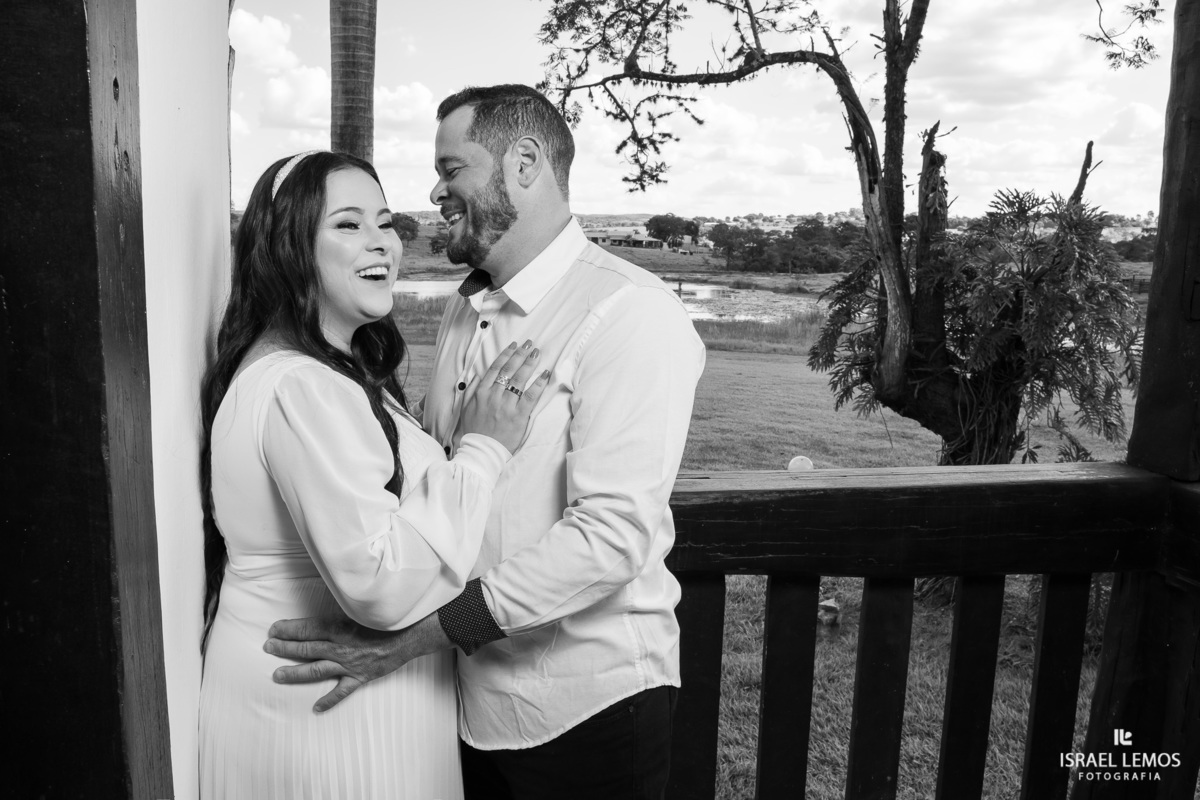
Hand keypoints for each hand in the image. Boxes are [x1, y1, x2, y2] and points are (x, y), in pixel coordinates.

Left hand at [264, 614, 449, 711]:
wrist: (413, 634)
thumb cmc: (389, 617)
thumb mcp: (363, 606)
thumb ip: (344, 605)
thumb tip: (329, 595)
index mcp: (340, 627)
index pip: (307, 628)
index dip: (288, 629)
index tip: (274, 629)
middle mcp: (341, 647)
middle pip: (307, 648)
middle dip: (285, 648)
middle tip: (268, 647)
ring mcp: (350, 665)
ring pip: (316, 670)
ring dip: (295, 673)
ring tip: (277, 675)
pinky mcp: (361, 677)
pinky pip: (342, 691)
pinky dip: (329, 700)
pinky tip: (315, 708)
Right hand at [460, 340, 549, 452]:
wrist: (481, 451)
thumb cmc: (474, 431)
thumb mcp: (466, 408)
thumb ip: (471, 390)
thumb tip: (477, 376)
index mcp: (481, 393)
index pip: (495, 368)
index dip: (506, 355)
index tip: (513, 345)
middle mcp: (494, 396)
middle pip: (509, 370)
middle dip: (520, 354)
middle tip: (529, 344)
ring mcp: (507, 405)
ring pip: (519, 380)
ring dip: (529, 364)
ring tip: (537, 353)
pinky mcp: (518, 416)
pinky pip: (531, 396)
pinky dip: (538, 383)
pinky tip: (545, 373)